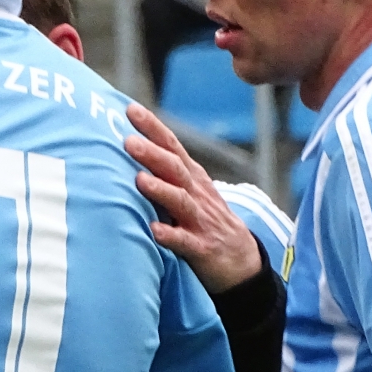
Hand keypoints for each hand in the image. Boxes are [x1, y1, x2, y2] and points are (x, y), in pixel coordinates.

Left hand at [123, 103, 261, 293]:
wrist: (242, 262)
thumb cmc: (206, 221)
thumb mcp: (192, 192)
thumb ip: (166, 173)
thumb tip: (130, 148)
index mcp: (193, 178)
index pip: (172, 146)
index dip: (154, 127)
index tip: (131, 109)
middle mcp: (197, 194)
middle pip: (175, 169)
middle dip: (153, 154)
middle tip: (128, 141)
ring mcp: (201, 221)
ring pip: (181, 201)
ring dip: (161, 190)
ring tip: (139, 180)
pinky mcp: (202, 248)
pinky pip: (185, 241)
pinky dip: (170, 235)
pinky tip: (154, 231)